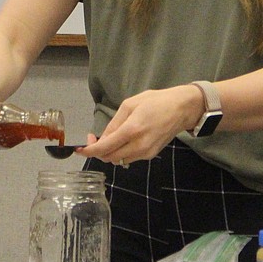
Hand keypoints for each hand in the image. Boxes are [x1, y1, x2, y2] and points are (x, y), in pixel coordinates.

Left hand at [79, 85, 200, 165]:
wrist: (182, 109)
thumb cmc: (156, 101)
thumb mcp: (130, 104)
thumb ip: (114, 123)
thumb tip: (103, 138)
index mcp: (131, 130)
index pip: (104, 147)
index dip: (89, 150)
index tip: (79, 149)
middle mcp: (138, 145)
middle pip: (109, 157)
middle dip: (98, 151)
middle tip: (94, 138)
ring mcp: (146, 153)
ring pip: (118, 160)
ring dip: (109, 152)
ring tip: (110, 138)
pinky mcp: (151, 155)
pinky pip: (129, 158)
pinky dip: (121, 152)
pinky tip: (123, 141)